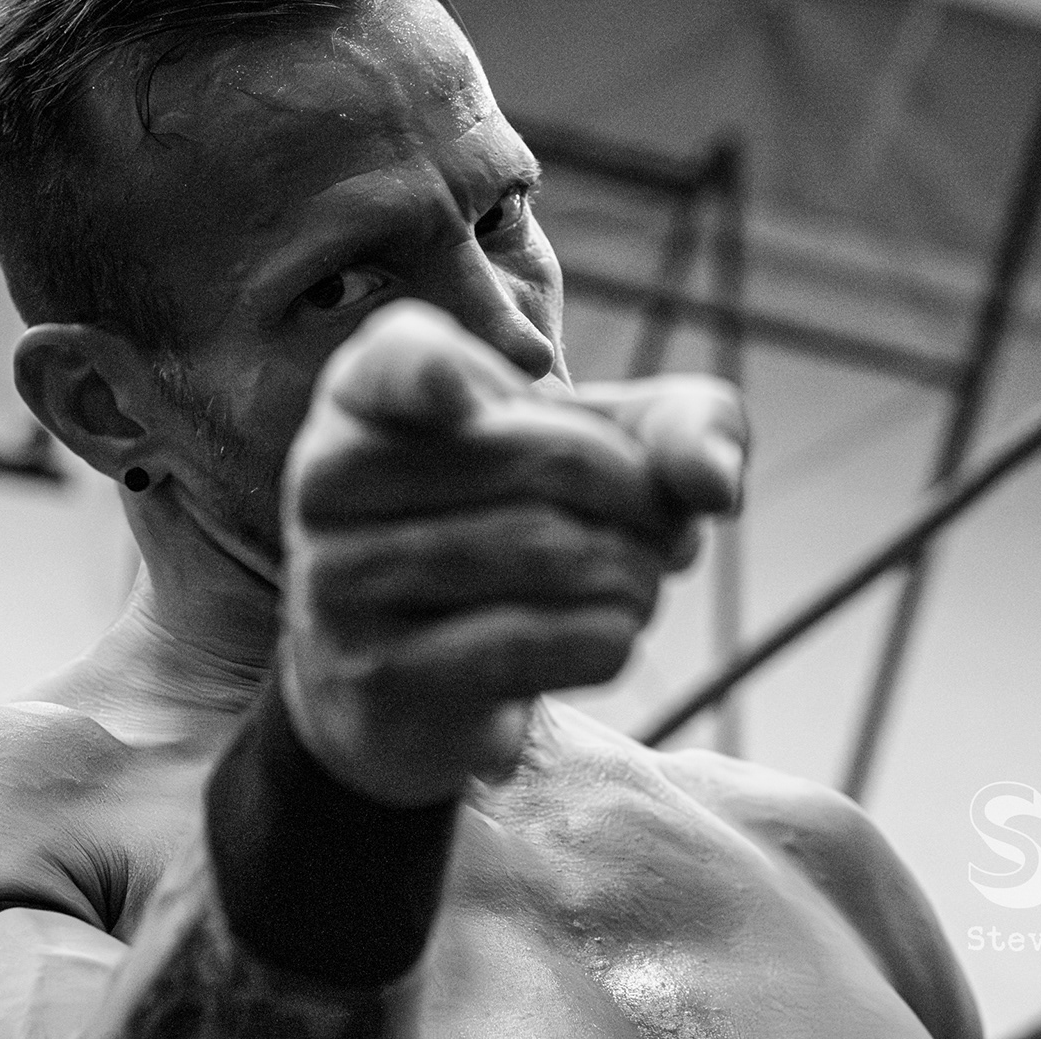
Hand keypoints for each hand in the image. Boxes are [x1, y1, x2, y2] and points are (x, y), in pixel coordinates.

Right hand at [278, 301, 745, 806]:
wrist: (416, 677)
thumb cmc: (513, 521)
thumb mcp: (597, 447)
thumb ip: (679, 423)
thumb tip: (712, 482)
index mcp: (367, 390)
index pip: (397, 363)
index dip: (438, 374)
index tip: (469, 399)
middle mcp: (328, 474)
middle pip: (540, 465)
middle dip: (641, 500)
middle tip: (665, 528)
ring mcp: (338, 580)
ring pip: (548, 556)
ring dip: (638, 575)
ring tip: (641, 582)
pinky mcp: (375, 674)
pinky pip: (536, 643)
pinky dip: (612, 637)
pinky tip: (609, 632)